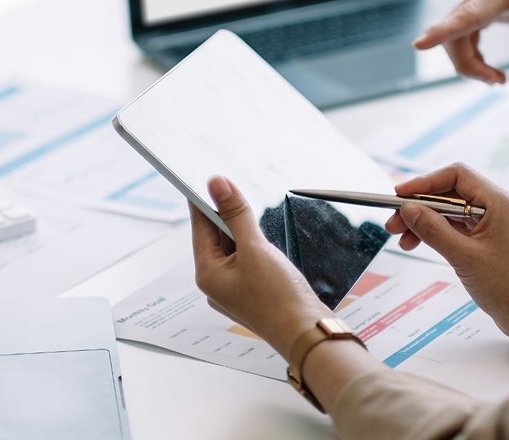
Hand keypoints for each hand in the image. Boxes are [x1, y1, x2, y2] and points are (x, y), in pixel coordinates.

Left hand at [190, 176, 331, 360]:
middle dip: (226, 213)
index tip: (206, 176)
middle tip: (233, 185)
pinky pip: (246, 258)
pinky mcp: (253, 290)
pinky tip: (264, 236)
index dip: (204, 199)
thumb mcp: (255, 248)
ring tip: (249, 207)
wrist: (308, 333)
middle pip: (215, 236)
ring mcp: (234, 289)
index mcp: (208, 274)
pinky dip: (252, 243)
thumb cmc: (279, 298)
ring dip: (241, 227)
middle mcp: (217, 283)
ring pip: (232, 247)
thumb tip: (216, 184)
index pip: (200, 227)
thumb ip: (236, 213)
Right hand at [386, 164, 508, 351]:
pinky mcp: (483, 239)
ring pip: (446, 210)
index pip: (456, 176)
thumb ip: (434, 231)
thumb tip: (408, 210)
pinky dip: (432, 232)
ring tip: (401, 238)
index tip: (400, 195)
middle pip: (448, 193)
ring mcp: (489, 223)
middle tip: (394, 222)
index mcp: (498, 203)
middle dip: (418, 205)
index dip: (424, 182)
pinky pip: (452, 226)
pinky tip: (416, 243)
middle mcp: (494, 207)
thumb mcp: (465, 258)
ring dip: (422, 220)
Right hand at [413, 0, 508, 91]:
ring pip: (454, 33)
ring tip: (498, 79)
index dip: (445, 32)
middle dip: (468, 65)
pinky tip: (490, 67)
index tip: (419, 45)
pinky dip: (469, 54)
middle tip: (498, 84)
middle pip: (457, 30)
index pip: (472, 14)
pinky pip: (460, 31)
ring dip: (468, 62)